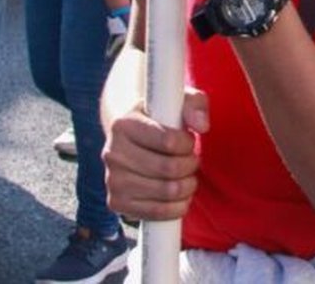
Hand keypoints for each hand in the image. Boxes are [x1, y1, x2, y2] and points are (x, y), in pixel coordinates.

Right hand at [103, 89, 208, 221]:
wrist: (129, 137)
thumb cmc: (158, 117)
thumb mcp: (176, 100)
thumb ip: (195, 104)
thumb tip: (202, 125)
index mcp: (123, 125)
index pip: (168, 141)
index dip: (187, 143)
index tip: (189, 140)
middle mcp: (112, 153)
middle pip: (169, 169)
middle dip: (190, 165)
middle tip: (193, 160)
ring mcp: (112, 180)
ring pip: (166, 191)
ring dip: (187, 186)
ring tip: (188, 176)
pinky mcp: (116, 202)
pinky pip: (156, 213)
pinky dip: (177, 207)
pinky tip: (181, 195)